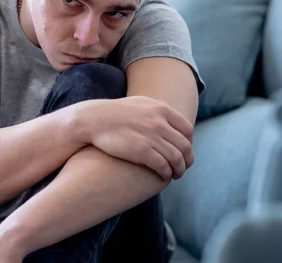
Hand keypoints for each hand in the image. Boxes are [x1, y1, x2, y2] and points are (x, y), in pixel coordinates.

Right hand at [79, 96, 193, 180]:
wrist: (93, 120)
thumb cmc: (115, 113)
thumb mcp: (140, 104)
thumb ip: (157, 111)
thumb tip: (169, 120)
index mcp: (162, 109)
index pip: (187, 129)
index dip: (188, 142)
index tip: (183, 151)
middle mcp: (160, 122)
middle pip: (185, 146)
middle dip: (187, 160)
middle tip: (183, 167)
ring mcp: (152, 136)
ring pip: (176, 158)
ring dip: (179, 169)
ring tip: (175, 175)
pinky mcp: (142, 151)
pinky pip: (163, 166)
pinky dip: (166, 173)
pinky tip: (164, 176)